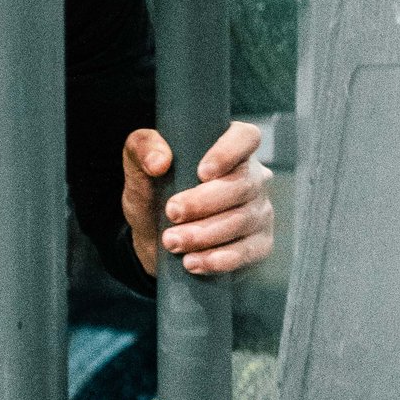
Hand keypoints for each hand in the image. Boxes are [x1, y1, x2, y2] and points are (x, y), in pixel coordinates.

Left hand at [122, 117, 273, 281]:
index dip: (229, 152)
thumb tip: (159, 161)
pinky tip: (194, 262)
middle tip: (172, 213)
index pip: (245, 137)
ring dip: (205, 234)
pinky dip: (220, 259)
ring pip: (242, 220)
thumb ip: (142, 149)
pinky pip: (248, 251)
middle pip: (242, 185)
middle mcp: (253, 177)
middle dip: (204, 202)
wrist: (156, 241)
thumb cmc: (155, 195)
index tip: (201, 173)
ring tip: (173, 242)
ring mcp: (260, 211)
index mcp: (230, 148)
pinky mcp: (260, 244)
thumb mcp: (140, 169)